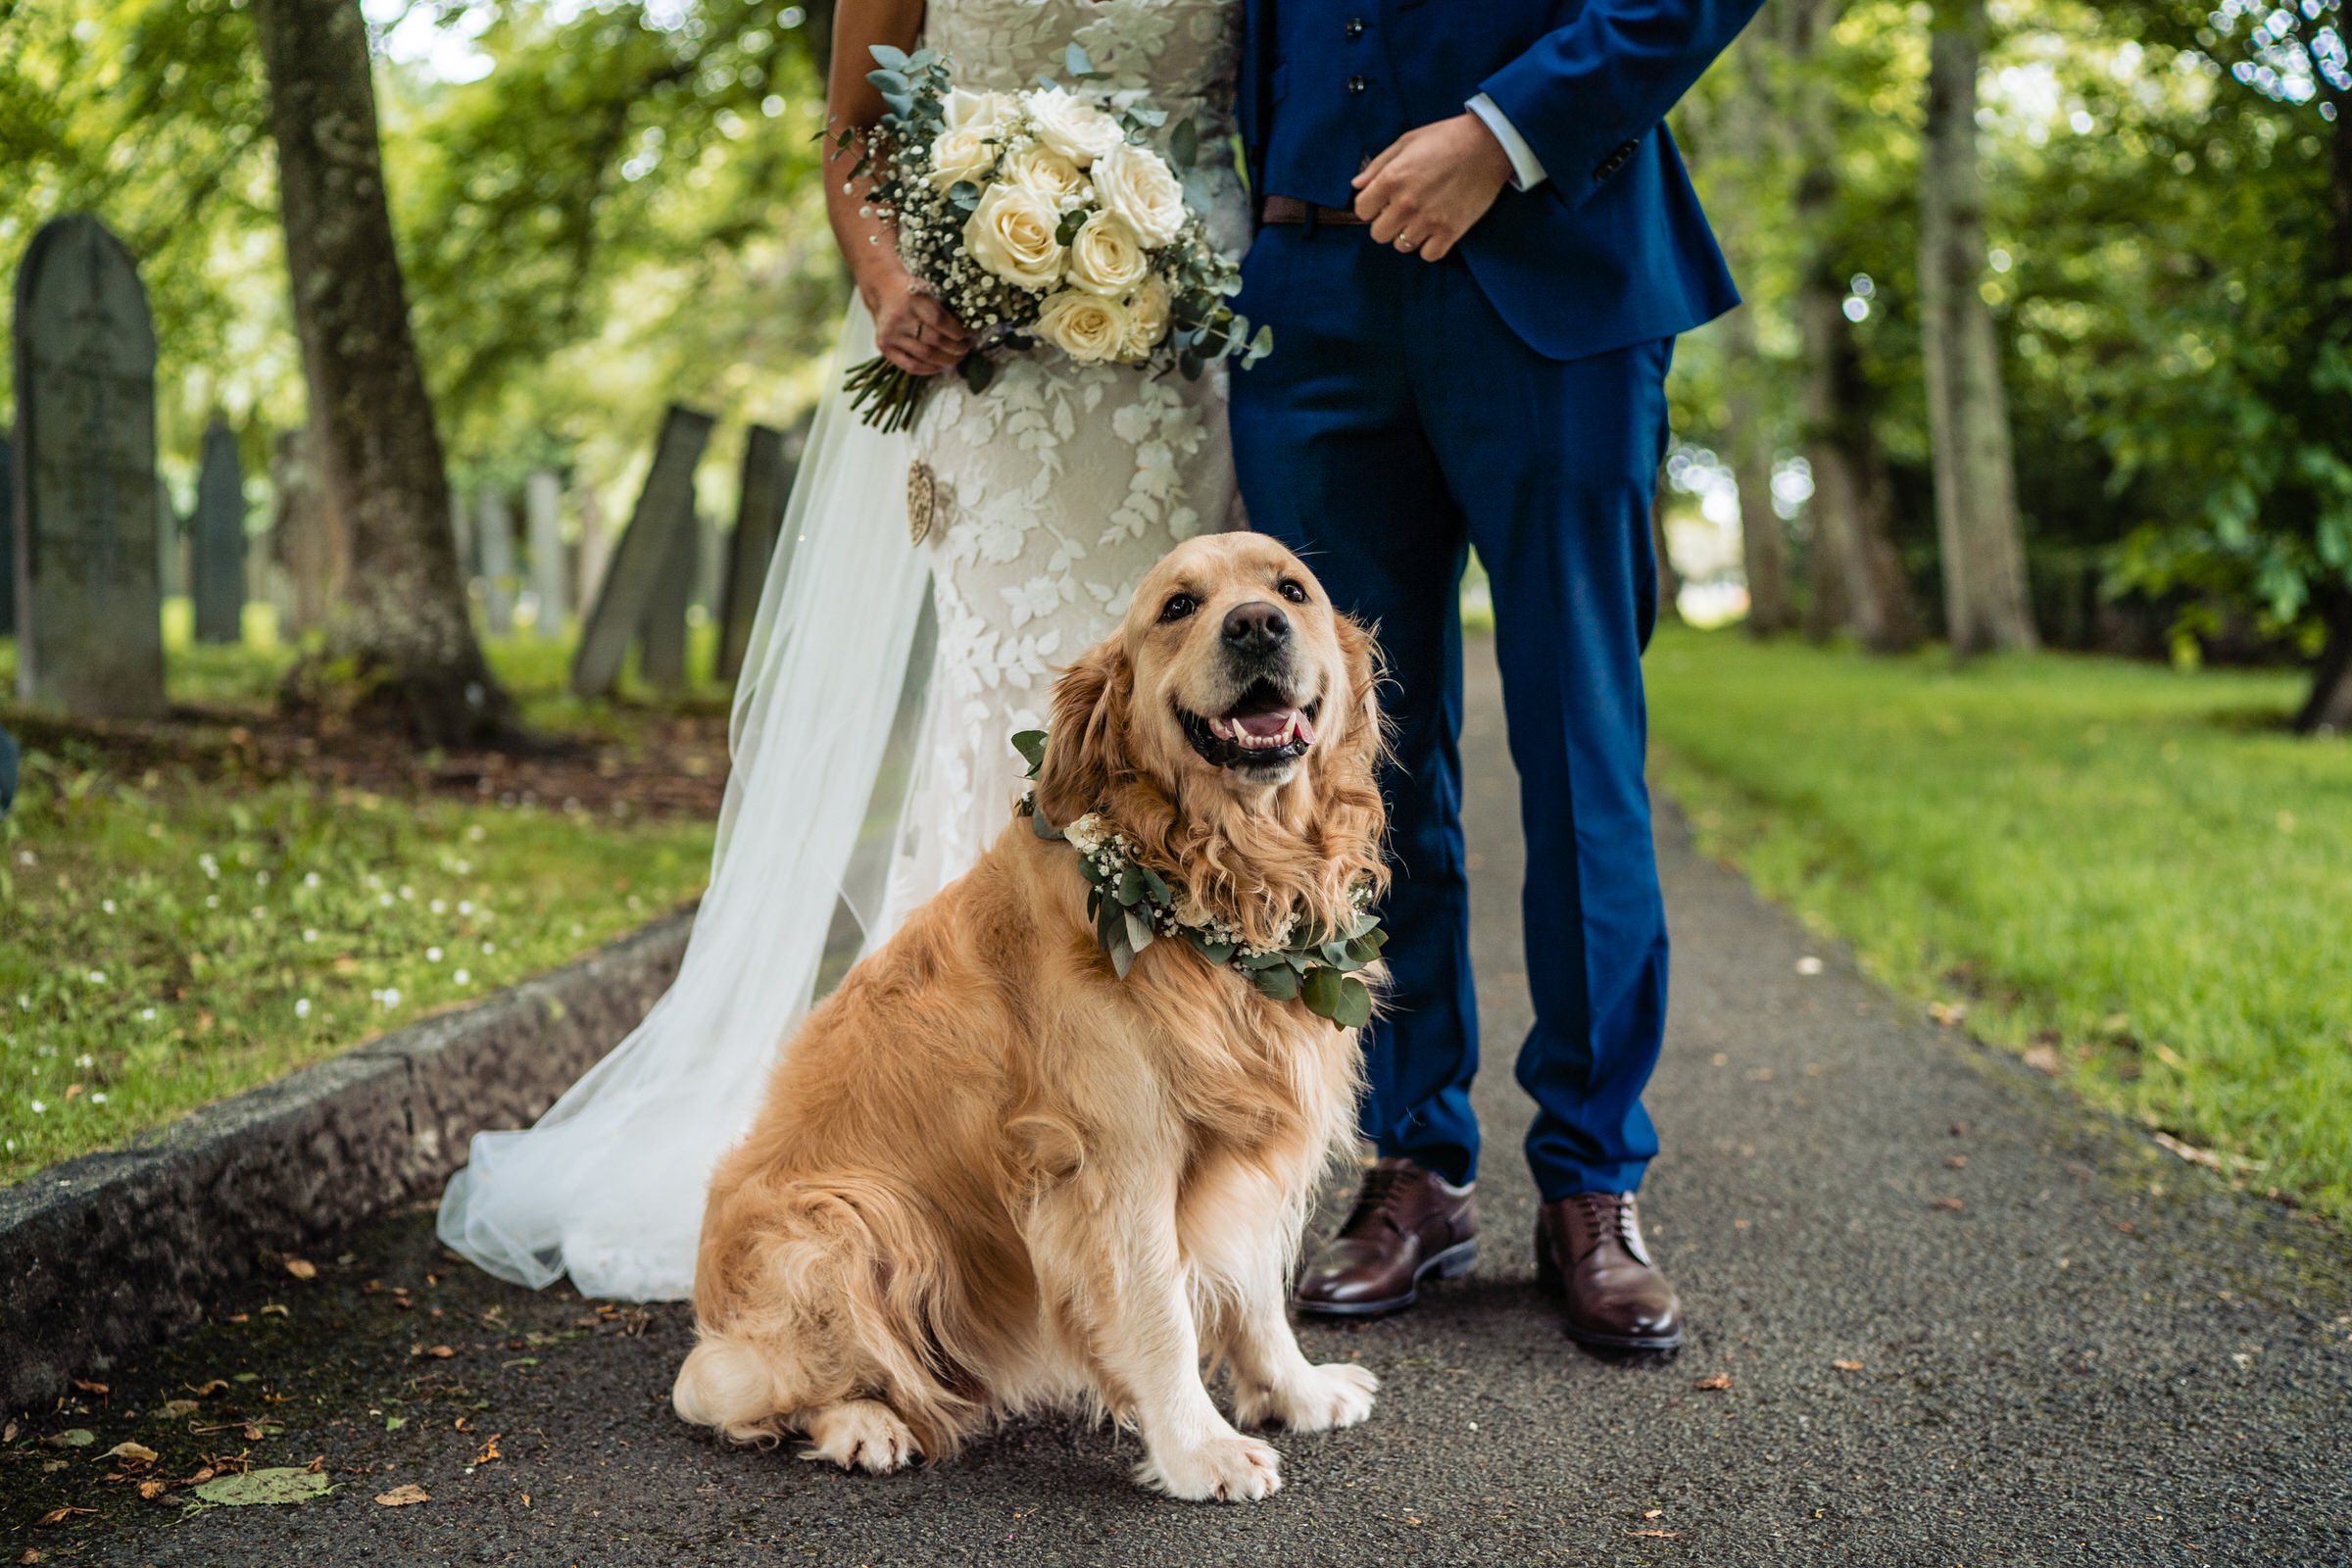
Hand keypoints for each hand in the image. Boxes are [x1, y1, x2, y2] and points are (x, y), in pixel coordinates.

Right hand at [867, 269, 973, 376]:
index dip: (957, 332)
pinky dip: (930, 369)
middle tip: (965, 348)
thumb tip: (969, 330)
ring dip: (946, 360)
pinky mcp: (884, 347)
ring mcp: (890, 335)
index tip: (968, 335)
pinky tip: (940, 365)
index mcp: (913, 299)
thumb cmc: (912, 291)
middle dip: (955, 348)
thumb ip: (945, 308)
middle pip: (934, 341)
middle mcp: (899, 318)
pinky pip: (911, 366)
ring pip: (925, 356)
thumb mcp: (928, 290)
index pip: (939, 321)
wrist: (883, 292)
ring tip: (957, 358)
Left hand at [1351, 113, 1515, 261]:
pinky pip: (1428, 255)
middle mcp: (1406, 203)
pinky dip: (1430, 247)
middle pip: (1378, 234)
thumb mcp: (1406, 142)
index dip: (1370, 207)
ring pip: (1402, 246)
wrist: (1489, 144)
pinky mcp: (1451, 231)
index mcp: (1391, 178)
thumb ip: (1378, 166)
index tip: (1382, 202)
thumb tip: (1356, 185)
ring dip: (1408, 236)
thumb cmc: (1446, 138)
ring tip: (1421, 219)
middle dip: (1386, 223)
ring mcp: (1428, 220)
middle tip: (1402, 212)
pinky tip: (1435, 231)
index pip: (1361, 210)